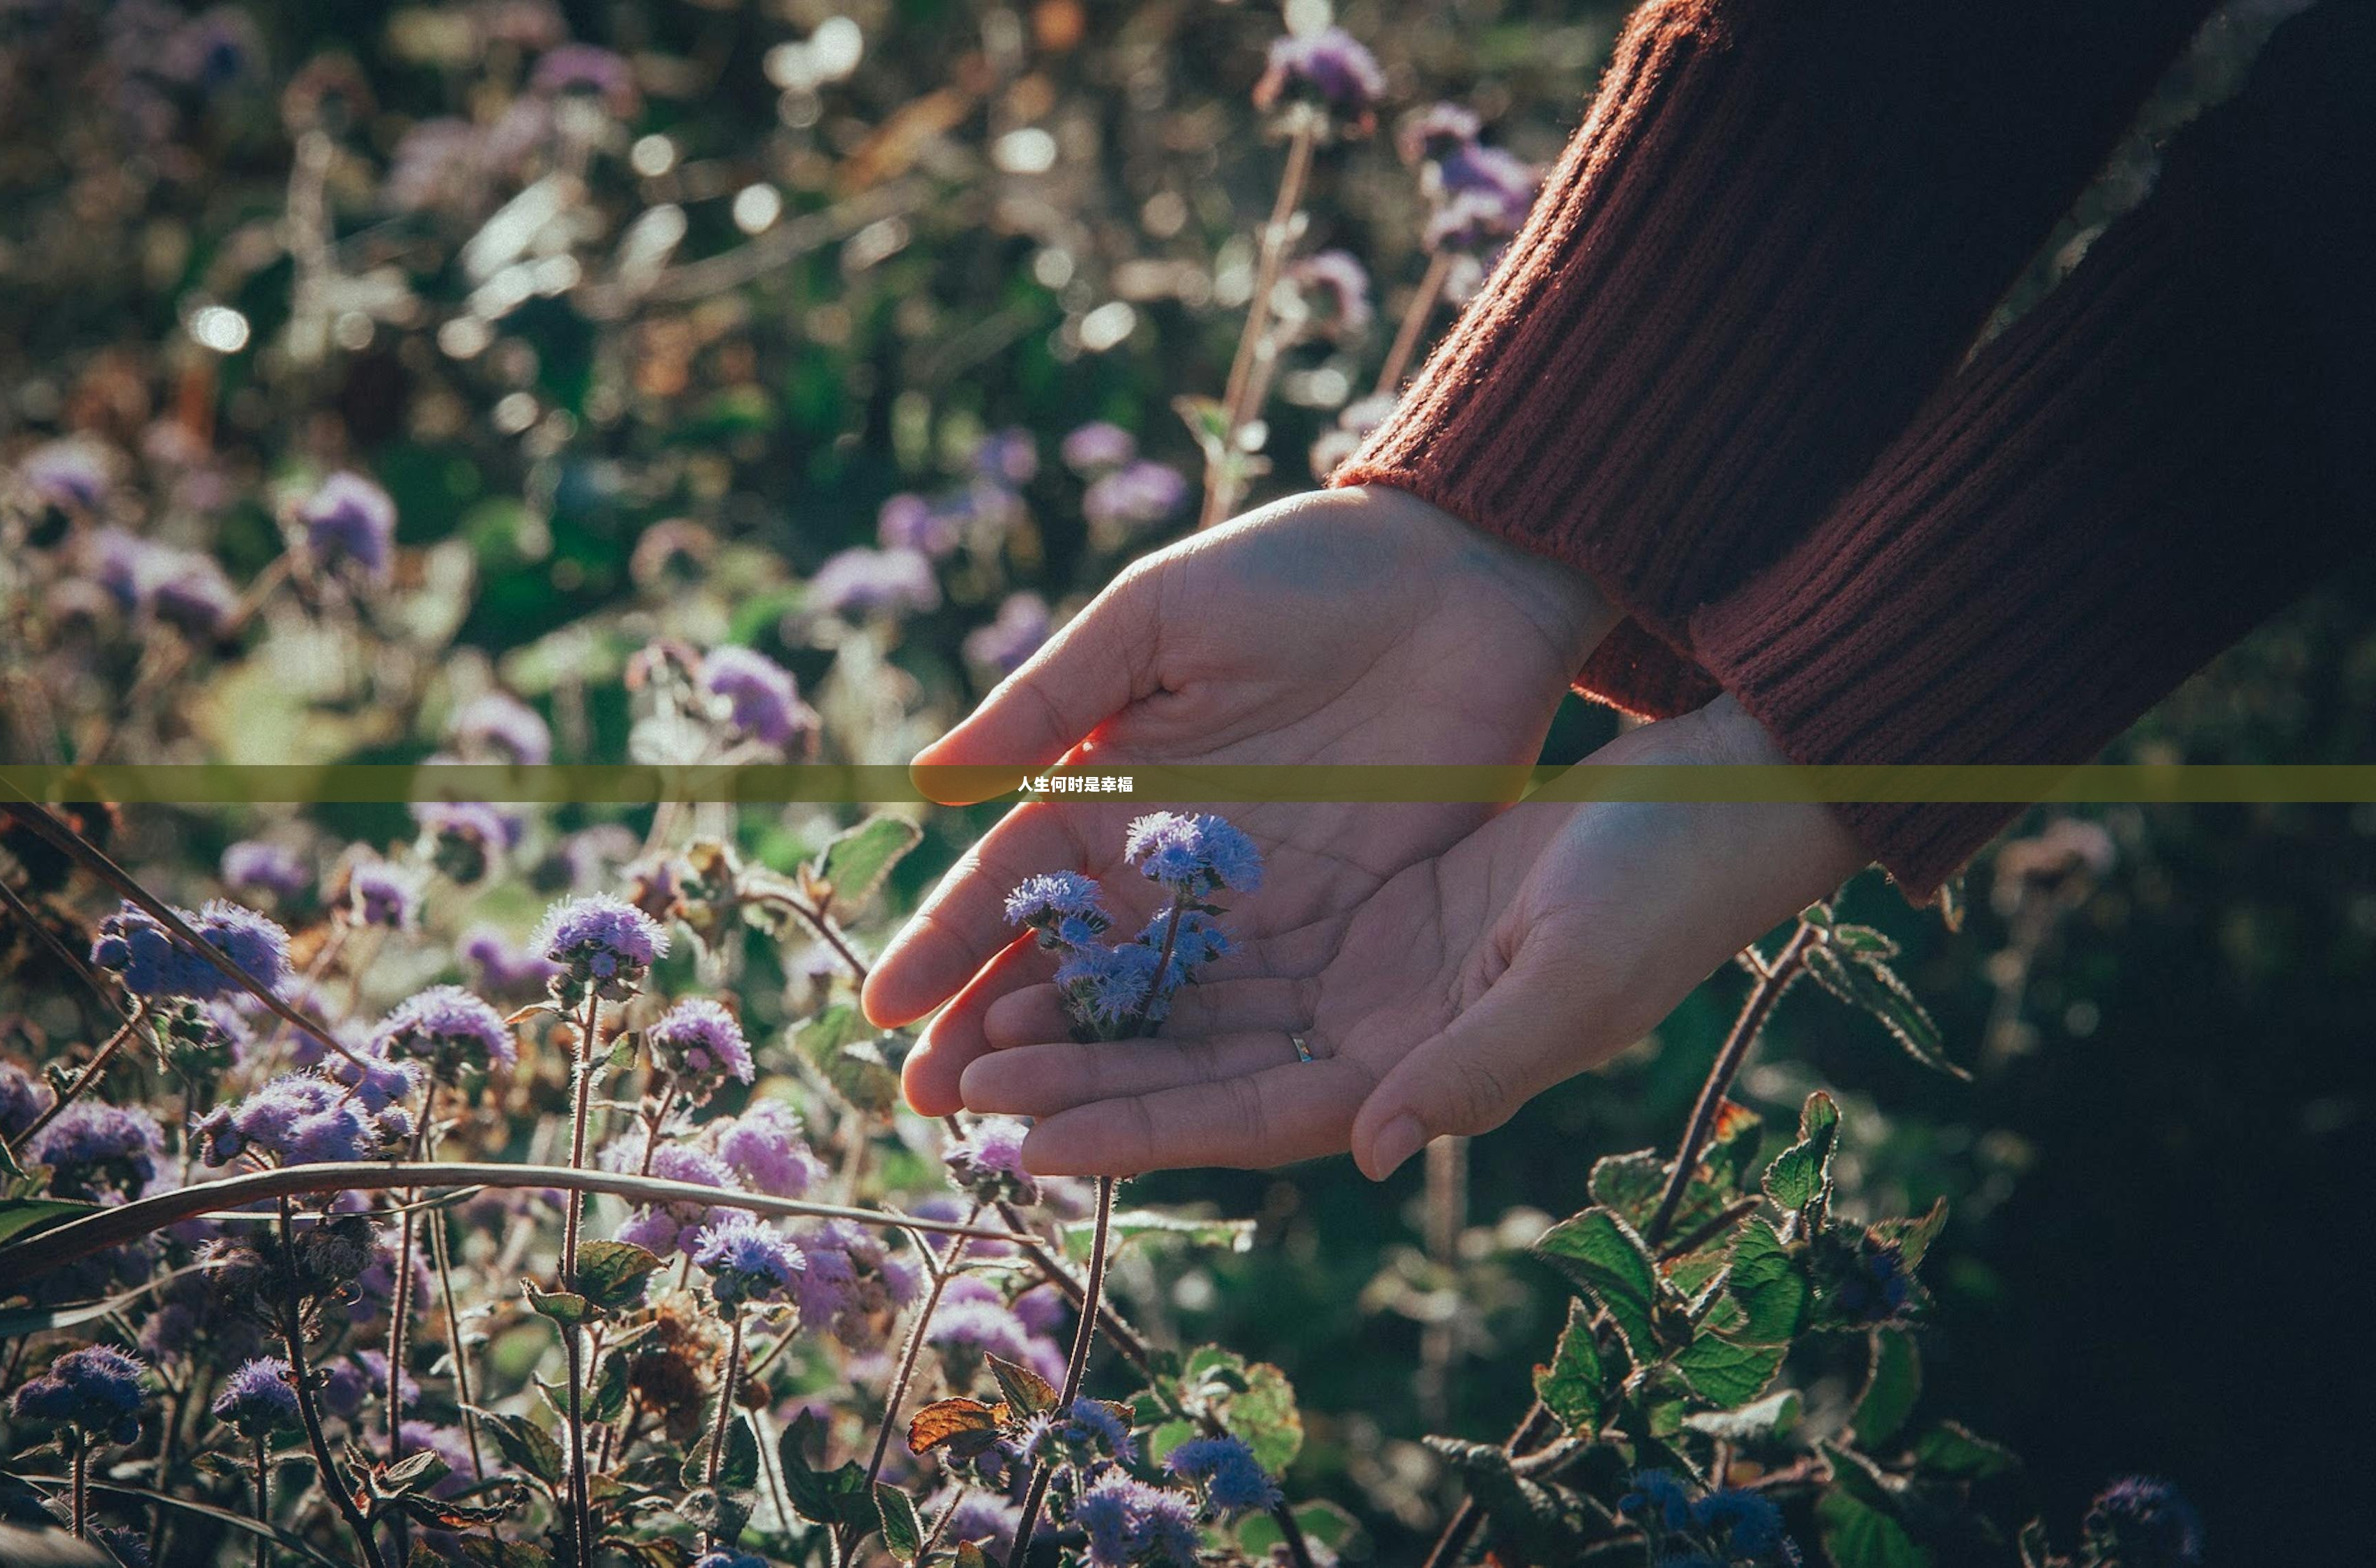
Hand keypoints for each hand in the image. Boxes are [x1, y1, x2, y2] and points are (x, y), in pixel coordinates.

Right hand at [863, 484, 1619, 1119]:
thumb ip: (1049, 700)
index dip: (948, 945)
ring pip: (1151, 1012)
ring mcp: (1254, 910)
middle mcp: (1168, 866)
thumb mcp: (1157, 618)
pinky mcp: (1343, 935)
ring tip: (1013, 1127)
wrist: (1465, 576)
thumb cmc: (1299, 571)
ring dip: (1085, 1072)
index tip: (888, 1009)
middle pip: (1067, 969)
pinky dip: (1203, 1070)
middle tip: (932, 1102)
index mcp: (1109, 785)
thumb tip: (926, 781)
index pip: (1011, 883)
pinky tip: (1148, 1119)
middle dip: (996, 1037)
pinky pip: (1260, 1018)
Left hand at [948, 695, 1869, 1177]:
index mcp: (1414, 1077)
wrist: (1710, 804)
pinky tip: (1070, 926)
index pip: (1245, 1123)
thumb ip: (1472, 1069)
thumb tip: (1372, 1151)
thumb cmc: (1659, 893)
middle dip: (1078, 1080)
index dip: (1133, 1134)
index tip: (1021, 1139)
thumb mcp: (1570, 977)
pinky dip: (1152, 936)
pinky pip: (1230, 933)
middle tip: (955, 1079)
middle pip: (1194, 1073)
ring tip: (980, 1009)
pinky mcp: (1361, 907)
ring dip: (1095, 1011)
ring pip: (1197, 1006)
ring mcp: (1360, 976)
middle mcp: (1370, 1042)